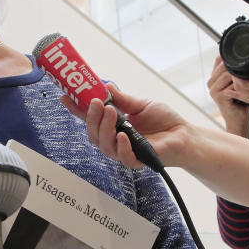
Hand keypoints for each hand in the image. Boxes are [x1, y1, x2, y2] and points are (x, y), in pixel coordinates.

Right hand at [66, 86, 189, 168]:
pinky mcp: (137, 161)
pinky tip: (123, 135)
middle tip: (97, 103)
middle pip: (93, 133)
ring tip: (112, 113)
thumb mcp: (140, 104)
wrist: (184, 135)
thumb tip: (104, 87)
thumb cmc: (163, 121)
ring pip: (104, 145)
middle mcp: (114, 139)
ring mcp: (123, 151)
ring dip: (105, 129)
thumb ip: (122, 99)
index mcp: (112, 125)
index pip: (90, 118)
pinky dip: (121, 146)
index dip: (76, 109)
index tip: (65, 97)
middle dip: (92, 118)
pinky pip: (123, 157)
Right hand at [207, 56, 248, 136]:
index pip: (220, 59)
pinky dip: (242, 85)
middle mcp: (210, 82)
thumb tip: (247, 55)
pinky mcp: (218, 96)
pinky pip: (232, 84)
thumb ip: (237, 71)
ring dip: (242, 76)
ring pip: (228, 73)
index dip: (231, 57)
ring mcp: (212, 89)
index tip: (245, 59)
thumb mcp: (239, 83)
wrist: (239, 120)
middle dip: (239, 66)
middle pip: (224, 64)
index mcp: (213, 77)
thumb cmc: (241, 101)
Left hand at [226, 57, 248, 119]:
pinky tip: (235, 86)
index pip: (244, 83)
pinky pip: (246, 99)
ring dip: (234, 85)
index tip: (234, 64)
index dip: (236, 74)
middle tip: (231, 66)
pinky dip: (238, 92)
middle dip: (233, 77)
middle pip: (239, 88)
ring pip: (240, 94)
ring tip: (231, 74)